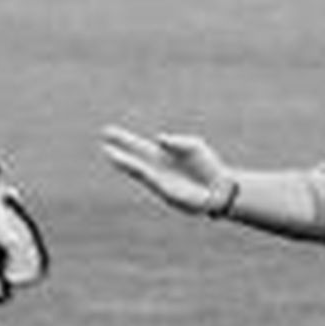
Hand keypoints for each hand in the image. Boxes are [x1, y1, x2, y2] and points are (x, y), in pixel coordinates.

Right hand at [101, 125, 231, 216]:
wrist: (220, 187)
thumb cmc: (207, 165)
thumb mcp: (193, 146)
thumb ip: (176, 142)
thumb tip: (158, 138)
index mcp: (161, 155)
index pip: (137, 146)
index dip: (123, 139)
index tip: (107, 132)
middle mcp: (157, 169)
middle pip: (134, 159)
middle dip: (120, 153)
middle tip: (104, 146)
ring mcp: (161, 181)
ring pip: (141, 172)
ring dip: (128, 165)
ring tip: (113, 156)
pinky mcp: (169, 193)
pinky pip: (156, 182)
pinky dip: (148, 174)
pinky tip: (139, 167)